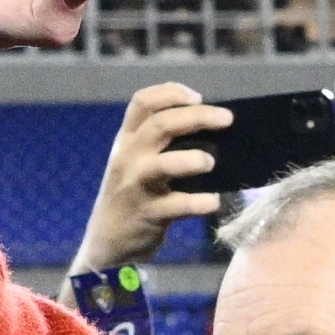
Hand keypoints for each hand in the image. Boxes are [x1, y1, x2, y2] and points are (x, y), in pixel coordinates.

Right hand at [60, 84, 232, 306]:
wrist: (107, 242)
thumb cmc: (133, 195)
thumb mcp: (135, 162)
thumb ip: (161, 143)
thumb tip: (212, 125)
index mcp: (127, 140)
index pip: (143, 102)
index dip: (171, 93)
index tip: (198, 97)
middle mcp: (128, 157)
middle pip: (160, 125)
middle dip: (196, 117)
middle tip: (226, 119)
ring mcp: (136, 186)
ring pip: (162, 165)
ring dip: (191, 160)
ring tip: (211, 162)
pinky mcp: (147, 214)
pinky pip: (177, 206)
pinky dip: (199, 203)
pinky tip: (214, 202)